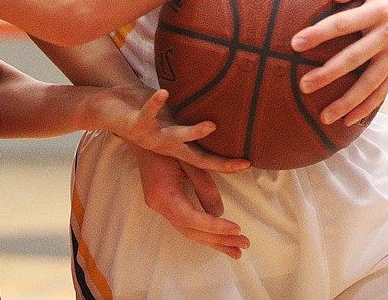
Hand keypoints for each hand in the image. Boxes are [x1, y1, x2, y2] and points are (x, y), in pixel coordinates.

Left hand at [99, 85, 249, 173]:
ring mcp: (150, 136)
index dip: (225, 164)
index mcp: (174, 145)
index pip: (204, 158)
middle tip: (242, 164)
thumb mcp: (166, 116)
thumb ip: (186, 118)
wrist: (104, 110)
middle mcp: (164, 146)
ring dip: (192, 133)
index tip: (248, 164)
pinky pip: (147, 113)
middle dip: (219, 163)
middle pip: (196, 158)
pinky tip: (163, 93)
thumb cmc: (140, 110)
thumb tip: (211, 108)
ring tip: (211, 126)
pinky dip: (155, 104)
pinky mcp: (134, 124)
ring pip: (174, 137)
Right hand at [134, 148, 250, 258]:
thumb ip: (204, 184)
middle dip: (219, 239)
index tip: (237, 229)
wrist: (143, 136)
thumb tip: (219, 213)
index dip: (214, 227)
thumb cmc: (167, 142)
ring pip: (189, 232)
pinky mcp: (164, 205)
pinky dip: (205, 233)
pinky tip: (219, 240)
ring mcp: (160, 206)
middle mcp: (159, 204)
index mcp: (163, 193)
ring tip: (237, 251)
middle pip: (191, 231)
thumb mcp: (189, 158)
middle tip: (244, 244)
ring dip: (214, 241)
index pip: (191, 219)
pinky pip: (186, 225)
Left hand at [290, 0, 387, 125]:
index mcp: (378, 10)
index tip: (295, 43)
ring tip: (324, 116)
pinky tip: (347, 121)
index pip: (344, 23)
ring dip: (347, 100)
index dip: (319, 33)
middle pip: (355, 57)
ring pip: (370, 82)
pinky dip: (366, 108)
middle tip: (303, 85)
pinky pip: (382, 91)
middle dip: (329, 73)